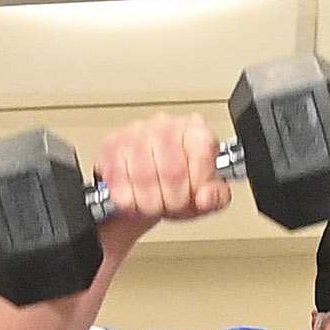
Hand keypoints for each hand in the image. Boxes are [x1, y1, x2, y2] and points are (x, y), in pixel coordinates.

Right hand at [87, 113, 232, 232]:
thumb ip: (217, 198)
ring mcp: (137, 131)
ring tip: (154, 204)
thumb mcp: (206, 197)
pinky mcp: (112, 144)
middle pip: (172, 169)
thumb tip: (206, 196)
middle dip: (173, 199)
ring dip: (149, 201)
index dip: (197, 183)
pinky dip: (128, 199)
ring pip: (144, 175)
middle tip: (171, 206)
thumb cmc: (179, 189)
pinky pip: (119, 178)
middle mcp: (167, 124)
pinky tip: (135, 198)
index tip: (193, 196)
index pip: (202, 152)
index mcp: (196, 130)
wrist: (146, 190)